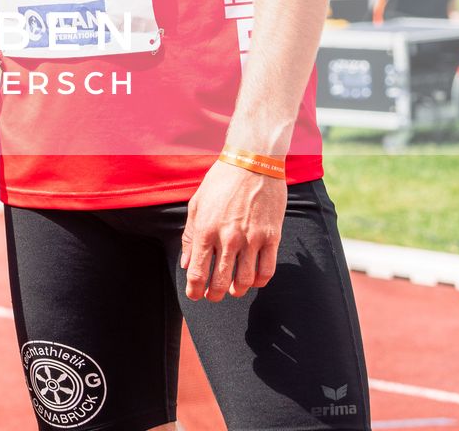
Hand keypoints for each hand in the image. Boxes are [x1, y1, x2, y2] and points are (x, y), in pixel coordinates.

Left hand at [179, 161, 284, 301]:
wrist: (252, 162)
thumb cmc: (220, 182)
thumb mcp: (197, 204)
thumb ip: (190, 236)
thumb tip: (186, 264)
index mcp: (206, 229)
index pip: (198, 271)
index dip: (195, 289)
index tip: (195, 295)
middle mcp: (228, 238)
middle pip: (221, 280)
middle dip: (215, 294)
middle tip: (213, 296)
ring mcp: (252, 239)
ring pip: (246, 280)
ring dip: (237, 290)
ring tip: (233, 290)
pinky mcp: (272, 236)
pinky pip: (267, 270)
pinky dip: (260, 282)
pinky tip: (254, 281)